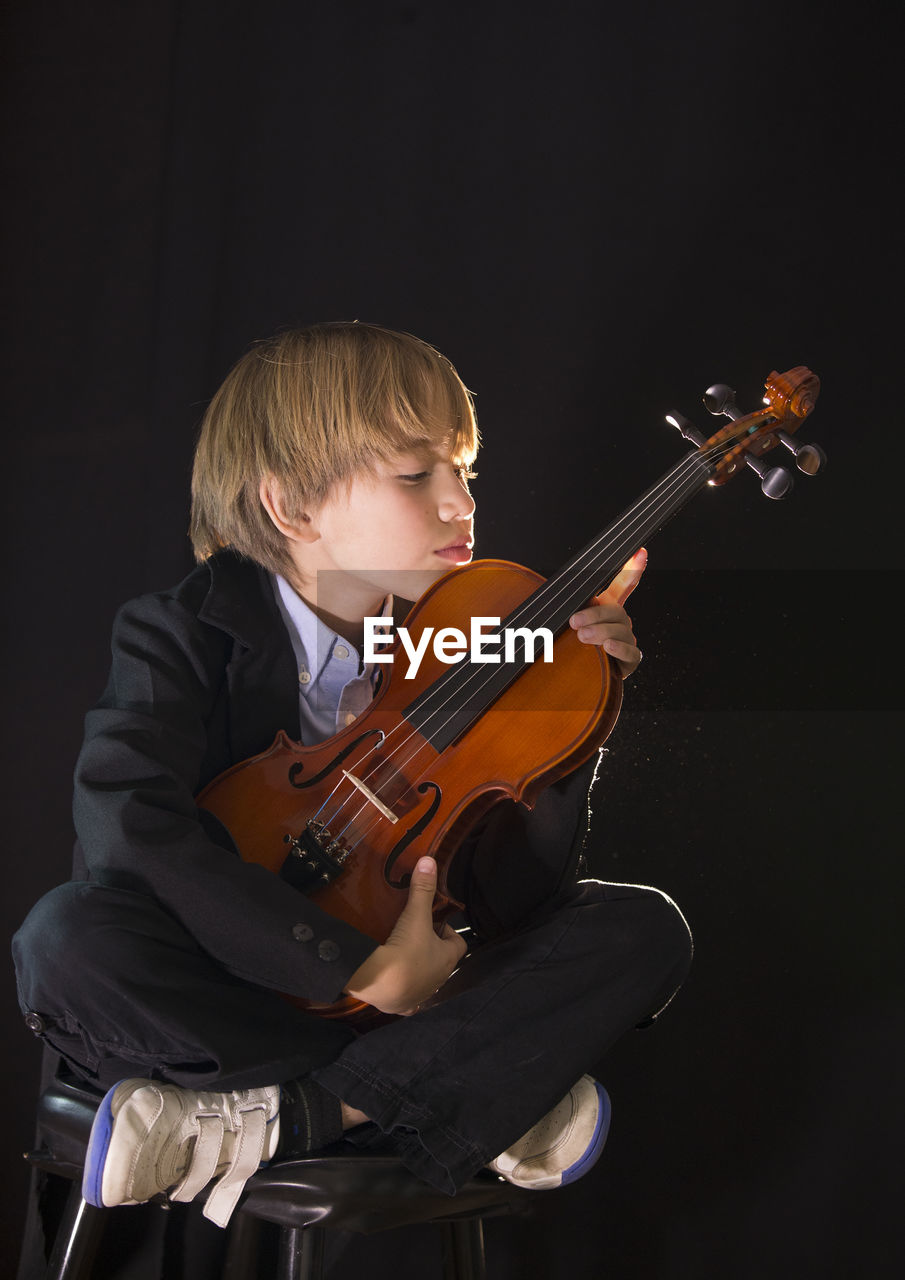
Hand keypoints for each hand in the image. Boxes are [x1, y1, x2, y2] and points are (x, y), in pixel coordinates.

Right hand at [344, 856, 467, 1014]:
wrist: (380, 982)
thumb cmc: (405, 951)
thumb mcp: (415, 915)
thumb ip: (422, 889)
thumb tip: (429, 861)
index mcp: (447, 960)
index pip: (458, 943)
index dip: (448, 931)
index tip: (435, 921)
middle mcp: (438, 980)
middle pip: (441, 962)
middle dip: (432, 949)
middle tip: (416, 934)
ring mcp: (420, 996)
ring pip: (425, 981)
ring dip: (418, 970)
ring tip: (402, 955)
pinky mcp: (400, 1006)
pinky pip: (407, 1002)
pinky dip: (403, 994)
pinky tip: (394, 985)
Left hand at [568, 547, 646, 678]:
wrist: (572, 682)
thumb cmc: (566, 649)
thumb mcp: (562, 623)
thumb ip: (566, 608)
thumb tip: (556, 606)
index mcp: (605, 608)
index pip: (622, 584)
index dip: (632, 568)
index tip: (640, 552)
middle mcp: (619, 622)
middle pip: (616, 609)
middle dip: (595, 614)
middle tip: (574, 622)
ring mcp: (626, 641)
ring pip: (622, 630)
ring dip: (601, 631)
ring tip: (583, 636)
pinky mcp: (629, 661)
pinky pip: (631, 653)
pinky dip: (619, 648)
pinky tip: (607, 647)